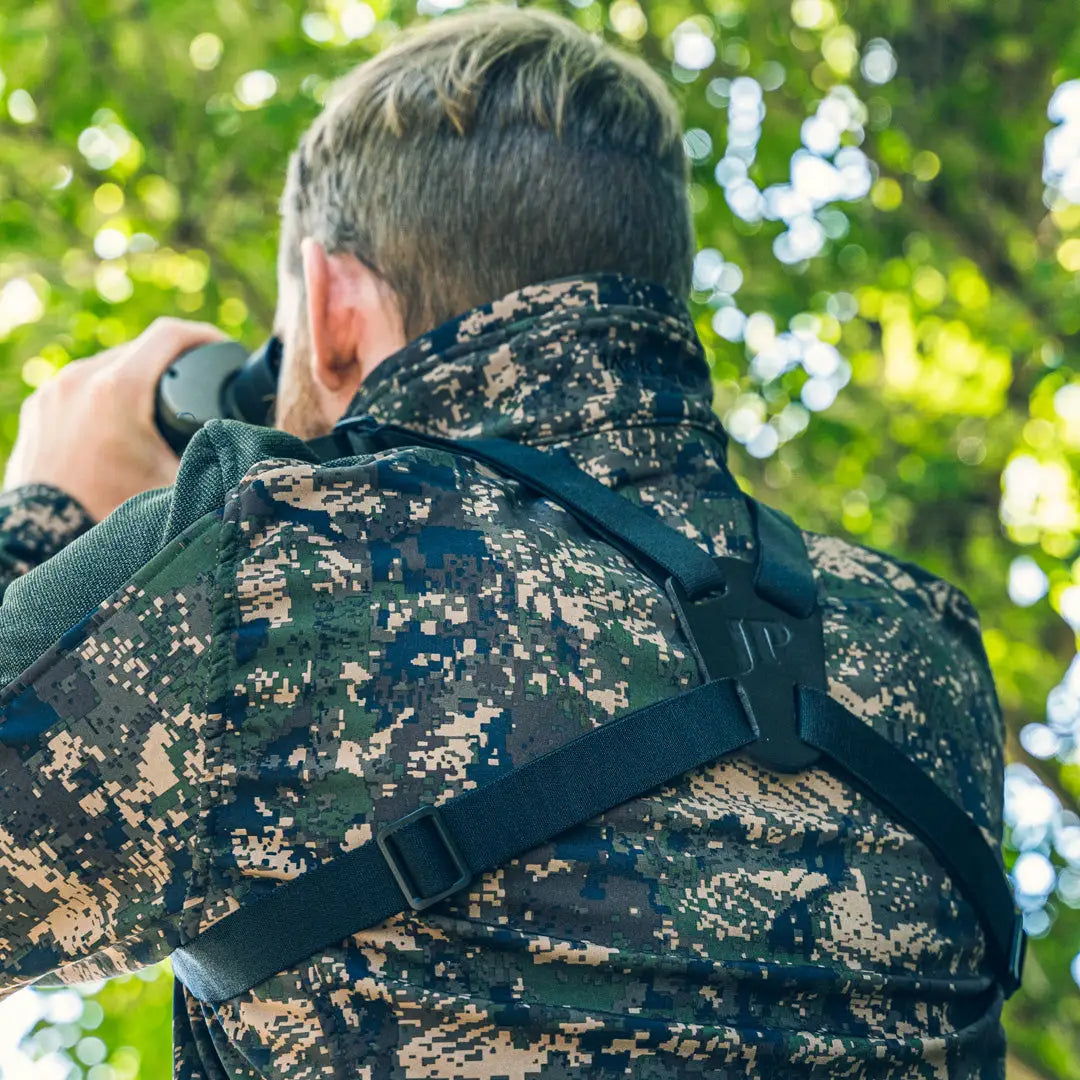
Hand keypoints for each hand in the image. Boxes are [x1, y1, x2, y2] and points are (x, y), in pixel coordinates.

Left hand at [2, 318, 227, 521]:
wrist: (42, 543)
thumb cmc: (109, 515)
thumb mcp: (176, 485)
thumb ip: (213, 458)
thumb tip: (252, 447)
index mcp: (118, 388)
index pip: (170, 336)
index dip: (206, 337)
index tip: (224, 350)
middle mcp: (80, 378)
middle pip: (140, 349)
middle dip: (173, 364)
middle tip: (201, 388)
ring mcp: (52, 391)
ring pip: (108, 366)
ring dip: (138, 380)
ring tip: (162, 409)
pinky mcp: (37, 409)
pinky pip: (80, 387)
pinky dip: (106, 397)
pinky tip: (123, 426)